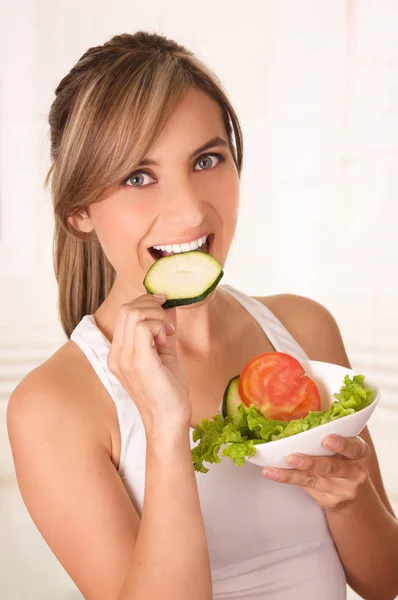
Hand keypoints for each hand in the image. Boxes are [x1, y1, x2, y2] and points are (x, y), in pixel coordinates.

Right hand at [107, 293, 190, 433]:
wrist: (168, 423)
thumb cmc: (168, 393)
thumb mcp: (165, 353)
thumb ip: (163, 330)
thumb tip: (168, 306)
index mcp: (119, 354)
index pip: (124, 313)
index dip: (145, 303)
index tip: (165, 307)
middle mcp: (117, 355)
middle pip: (127, 309)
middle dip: (152, 305)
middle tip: (168, 322)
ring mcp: (125, 359)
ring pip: (134, 313)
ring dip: (157, 316)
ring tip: (167, 335)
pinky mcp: (138, 362)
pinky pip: (143, 326)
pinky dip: (159, 326)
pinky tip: (166, 341)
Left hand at [262, 435, 370, 510]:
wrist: (351, 493)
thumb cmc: (342, 458)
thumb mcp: (345, 445)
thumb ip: (330, 432)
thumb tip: (298, 410)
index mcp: (359, 452)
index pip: (354, 448)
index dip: (342, 444)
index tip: (327, 439)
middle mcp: (354, 472)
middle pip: (332, 467)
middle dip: (311, 462)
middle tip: (292, 457)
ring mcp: (341, 489)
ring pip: (314, 479)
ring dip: (291, 474)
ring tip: (273, 469)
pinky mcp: (328, 500)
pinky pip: (305, 487)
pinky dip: (286, 478)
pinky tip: (272, 473)